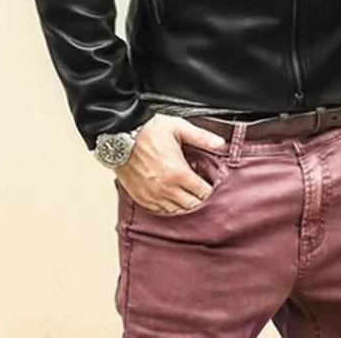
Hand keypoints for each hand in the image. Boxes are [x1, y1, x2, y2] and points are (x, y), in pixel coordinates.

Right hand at [113, 114, 227, 213]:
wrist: (120, 136)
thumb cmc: (148, 131)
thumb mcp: (178, 127)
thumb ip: (201, 137)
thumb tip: (220, 143)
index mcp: (178, 172)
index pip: (202, 193)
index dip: (211, 191)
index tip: (212, 185)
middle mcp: (166, 189)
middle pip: (192, 207)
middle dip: (200, 201)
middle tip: (203, 193)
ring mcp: (153, 196)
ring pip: (177, 213)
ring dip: (185, 207)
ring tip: (190, 198)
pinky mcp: (142, 198)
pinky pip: (160, 212)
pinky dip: (170, 209)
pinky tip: (174, 201)